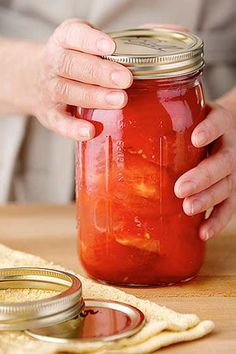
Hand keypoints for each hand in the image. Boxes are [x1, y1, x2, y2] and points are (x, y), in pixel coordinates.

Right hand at [34, 19, 131, 139]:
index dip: (90, 41)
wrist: (33, 80)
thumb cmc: (71, 62)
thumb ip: (107, 48)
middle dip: (99, 72)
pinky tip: (90, 132)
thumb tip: (149, 46)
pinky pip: (59, 122)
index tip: (111, 47)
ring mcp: (49, 90)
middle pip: (72, 65)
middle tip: (125, 80)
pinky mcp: (48, 114)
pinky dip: (73, 128)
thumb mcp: (81, 45)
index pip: (73, 35)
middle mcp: (53, 63)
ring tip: (119, 101)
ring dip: (94, 97)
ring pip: (67, 92)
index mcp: (63, 41)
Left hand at [174, 103, 235, 240]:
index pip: (219, 123)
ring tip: (188, 209)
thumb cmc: (196, 124)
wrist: (224, 132)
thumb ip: (164, 119)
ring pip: (227, 185)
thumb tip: (117, 128)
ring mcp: (233, 169)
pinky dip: (217, 221)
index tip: (196, 139)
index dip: (210, 130)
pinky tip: (203, 232)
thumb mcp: (187, 115)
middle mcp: (230, 146)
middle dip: (202, 177)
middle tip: (180, 189)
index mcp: (220, 123)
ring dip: (207, 199)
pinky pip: (229, 206)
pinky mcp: (232, 188)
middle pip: (223, 162)